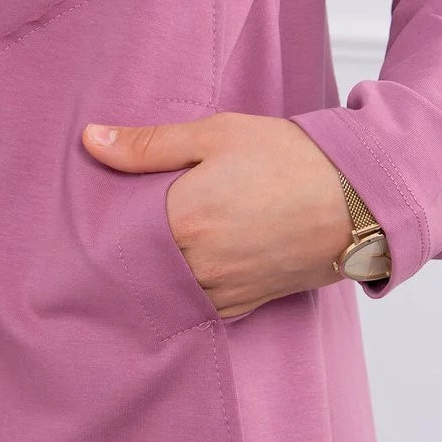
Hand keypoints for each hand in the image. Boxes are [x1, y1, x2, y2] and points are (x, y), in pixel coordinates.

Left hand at [81, 112, 353, 319]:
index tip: (84, 218)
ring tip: (139, 251)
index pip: (113, 236)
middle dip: (118, 253)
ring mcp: (219, 291)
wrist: (356, 199)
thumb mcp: (216, 134)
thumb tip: (91, 140)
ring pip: (160, 292)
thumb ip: (149, 144)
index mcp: (183, 221)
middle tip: (103, 236)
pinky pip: (191, 306)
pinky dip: (177, 291)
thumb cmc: (289, 160)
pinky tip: (175, 269)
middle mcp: (196, 266)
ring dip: (146, 276)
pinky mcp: (240, 306)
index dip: (96, 226)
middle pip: (132, 268)